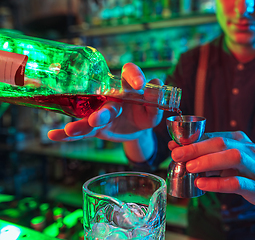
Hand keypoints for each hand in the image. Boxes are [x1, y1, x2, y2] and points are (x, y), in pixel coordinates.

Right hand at [48, 63, 163, 141]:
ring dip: (80, 124)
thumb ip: (155, 102)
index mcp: (128, 88)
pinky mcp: (95, 128)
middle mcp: (112, 97)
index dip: (133, 75)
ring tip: (70, 130)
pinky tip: (53, 135)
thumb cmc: (144, 115)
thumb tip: (155, 82)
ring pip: (90, 118)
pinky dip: (66, 134)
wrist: (135, 130)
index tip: (139, 83)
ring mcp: (101, 112)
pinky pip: (82, 131)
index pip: (128, 74)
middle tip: (96, 119)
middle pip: (106, 102)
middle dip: (102, 112)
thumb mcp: (153, 113)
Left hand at [169, 131, 254, 206]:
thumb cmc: (246, 170)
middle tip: (177, 154)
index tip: (174, 147)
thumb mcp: (226, 159)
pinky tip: (202, 184)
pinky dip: (218, 183)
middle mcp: (247, 149)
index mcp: (238, 139)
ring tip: (189, 167)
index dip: (192, 141)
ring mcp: (254, 166)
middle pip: (221, 143)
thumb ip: (204, 155)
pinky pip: (237, 182)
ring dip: (209, 161)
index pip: (212, 136)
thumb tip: (175, 149)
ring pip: (232, 158)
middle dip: (197, 148)